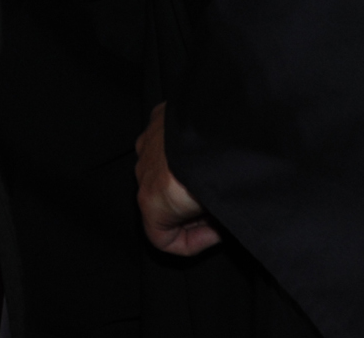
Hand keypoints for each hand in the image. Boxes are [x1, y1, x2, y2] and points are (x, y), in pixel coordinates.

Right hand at [136, 104, 217, 255]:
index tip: (216, 233)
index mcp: (151, 200)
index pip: (161, 239)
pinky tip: (209, 150)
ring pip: (164, 170)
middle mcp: (143, 171)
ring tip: (217, 176)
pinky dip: (185, 150)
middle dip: (191, 210)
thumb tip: (219, 219)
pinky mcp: (159, 119)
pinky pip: (168, 142)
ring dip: (186, 178)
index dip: (193, 244)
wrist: (220, 122)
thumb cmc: (218, 170)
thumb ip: (210, 222)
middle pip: (163, 203)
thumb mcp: (219, 213)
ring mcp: (148, 142)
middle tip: (220, 206)